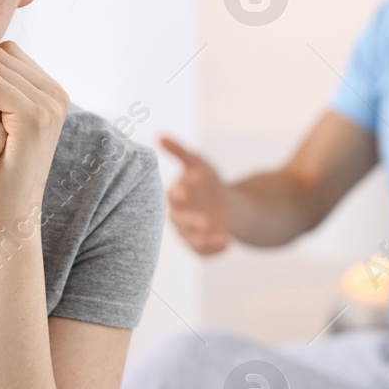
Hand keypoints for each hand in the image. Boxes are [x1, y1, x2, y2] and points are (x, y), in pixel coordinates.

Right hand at [159, 133, 229, 255]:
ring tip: (223, 237)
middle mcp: (178, 217)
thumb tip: (159, 136)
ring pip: (193, 240)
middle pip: (182, 221)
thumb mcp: (196, 164)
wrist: (224, 204)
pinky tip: (228, 245)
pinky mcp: (200, 246)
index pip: (173, 196)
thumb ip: (179, 151)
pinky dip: (215, 250)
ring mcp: (188, 234)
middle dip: (192, 221)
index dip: (178, 194)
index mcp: (175, 196)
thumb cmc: (206, 183)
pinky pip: (204, 252)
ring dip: (205, 240)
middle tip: (204, 221)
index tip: (182, 190)